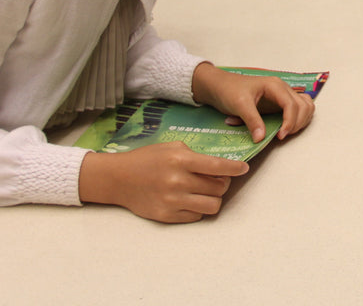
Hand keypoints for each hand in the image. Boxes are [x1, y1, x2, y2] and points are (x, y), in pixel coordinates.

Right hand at [79, 141, 247, 222]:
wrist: (118, 179)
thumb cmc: (146, 159)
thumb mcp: (170, 146)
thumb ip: (194, 154)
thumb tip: (218, 165)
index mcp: (180, 160)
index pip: (217, 166)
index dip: (234, 168)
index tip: (243, 168)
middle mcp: (177, 181)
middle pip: (218, 187)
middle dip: (223, 182)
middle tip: (217, 179)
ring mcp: (172, 201)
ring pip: (212, 205)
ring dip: (214, 198)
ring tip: (206, 191)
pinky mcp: (167, 216)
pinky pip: (196, 216)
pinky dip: (198, 208)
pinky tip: (191, 199)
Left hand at [192, 64, 314, 141]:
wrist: (220, 86)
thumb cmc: (229, 90)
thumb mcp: (239, 105)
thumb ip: (252, 121)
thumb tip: (261, 138)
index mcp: (275, 86)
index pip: (292, 104)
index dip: (290, 122)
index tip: (280, 136)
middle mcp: (283, 89)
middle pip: (303, 106)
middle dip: (296, 123)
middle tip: (281, 135)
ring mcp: (283, 95)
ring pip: (306, 106)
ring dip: (301, 120)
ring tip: (285, 131)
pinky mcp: (281, 102)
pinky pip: (300, 108)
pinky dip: (299, 118)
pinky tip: (287, 127)